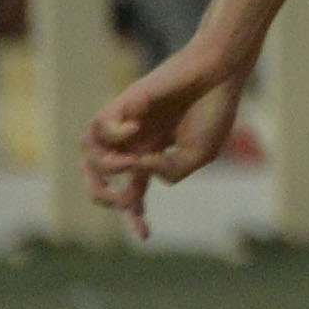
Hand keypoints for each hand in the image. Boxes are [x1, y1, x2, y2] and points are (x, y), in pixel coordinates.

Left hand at [82, 38, 254, 239]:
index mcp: (152, 154)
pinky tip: (137, 127)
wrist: (220, 72)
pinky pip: (98, 125)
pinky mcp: (124, 102)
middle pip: (96, 175)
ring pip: (88, 152)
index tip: (146, 236)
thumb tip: (139, 172)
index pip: (131, 190)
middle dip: (102, 196)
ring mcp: (126, 122)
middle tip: (123, 201)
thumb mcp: (199, 154)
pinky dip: (112, 133)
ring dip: (106, 166)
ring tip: (132, 162)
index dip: (134, 215)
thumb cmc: (214, 110)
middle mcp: (133, 140)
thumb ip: (170, 172)